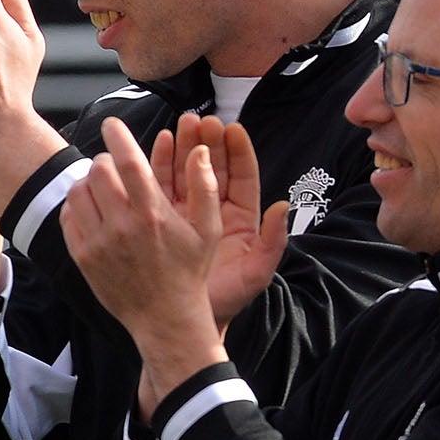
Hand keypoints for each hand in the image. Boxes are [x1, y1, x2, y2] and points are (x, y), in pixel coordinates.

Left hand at [60, 117, 228, 417]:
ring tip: (103, 188)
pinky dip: (77, 206)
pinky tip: (92, 210)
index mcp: (153, 213)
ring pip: (80, 191)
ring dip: (90, 182)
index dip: (117, 135)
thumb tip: (200, 150)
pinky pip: (69, 217)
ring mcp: (99, 242)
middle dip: (106, 161)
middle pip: (99, 171)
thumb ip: (204, 186)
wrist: (164, 317)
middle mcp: (122, 225)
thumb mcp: (207, 229)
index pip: (127, 160)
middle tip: (114, 166)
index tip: (112, 123)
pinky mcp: (83, 257)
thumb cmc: (188, 271)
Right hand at [170, 115, 291, 328]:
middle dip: (208, 141)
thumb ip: (273, 241)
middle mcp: (213, 211)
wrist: (187, 319)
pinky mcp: (162, 219)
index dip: (238, 152)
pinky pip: (160, 186)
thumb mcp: (257, 273)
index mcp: (241, 219)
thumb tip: (281, 208)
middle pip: (214, 167)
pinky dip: (158, 165)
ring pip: (187, 172)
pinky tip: (158, 145)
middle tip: (202, 120)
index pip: (242, 177)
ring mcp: (186, 213)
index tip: (232, 129)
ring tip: (180, 124)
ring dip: (184, 146)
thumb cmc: (226, 299)